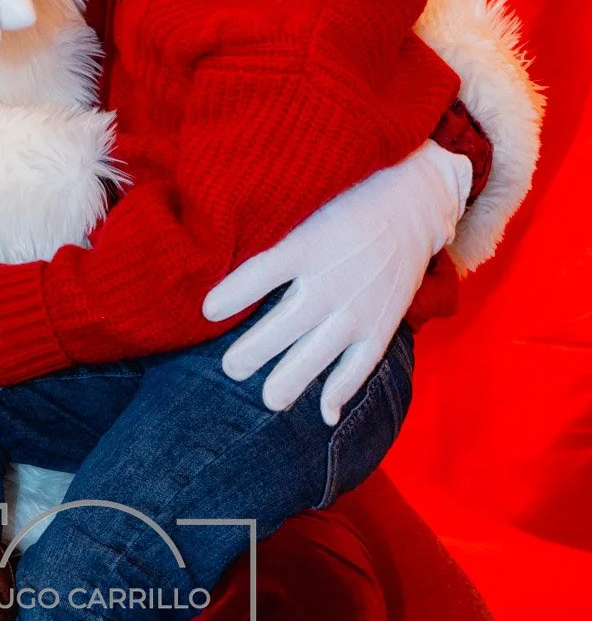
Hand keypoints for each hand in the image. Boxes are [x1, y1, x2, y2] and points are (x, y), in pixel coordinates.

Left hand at [202, 140, 472, 424]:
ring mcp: (358, 308)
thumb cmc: (347, 211)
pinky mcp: (381, 326)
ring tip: (268, 399)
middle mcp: (331, 280)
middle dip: (253, 351)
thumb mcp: (308, 216)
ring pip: (318, 354)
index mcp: (308, 246)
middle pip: (284, 324)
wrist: (412, 208)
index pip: (260, 272)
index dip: (232, 294)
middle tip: (230, 367)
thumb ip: (278, 249)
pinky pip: (359, 367)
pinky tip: (324, 413)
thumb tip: (229, 272)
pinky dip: (342, 392)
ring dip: (290, 380)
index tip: (208, 312)